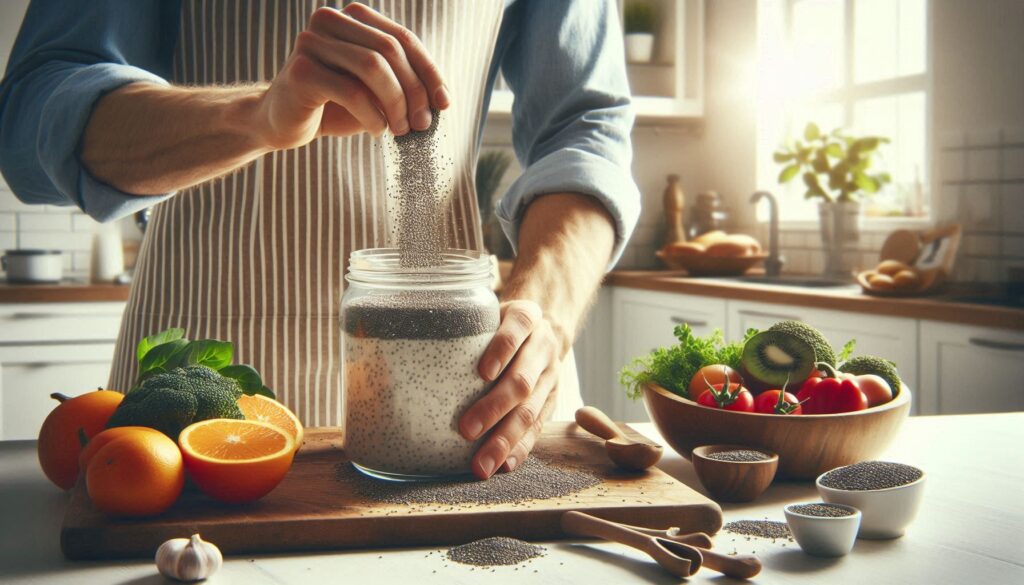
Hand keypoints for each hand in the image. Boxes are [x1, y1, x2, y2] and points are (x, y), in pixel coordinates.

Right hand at [256, 3, 448, 149]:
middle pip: (390, 50)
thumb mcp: (376, 91)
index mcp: (352, 17)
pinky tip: (377, 130)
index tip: (444, 103)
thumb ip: (403, 83)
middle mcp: (330, 20)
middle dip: (415, 90)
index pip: (403, 39)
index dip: (429, 72)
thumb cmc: (335, 106)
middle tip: (423, 124)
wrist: (282, 123)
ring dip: (396, 103)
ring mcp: (311, 42)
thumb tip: (441, 99)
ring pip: (373, 67)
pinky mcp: (301, 71)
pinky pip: (352, 91)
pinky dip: (373, 116)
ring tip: (400, 129)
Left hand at [459, 300, 563, 478]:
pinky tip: (504, 465)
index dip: (503, 347)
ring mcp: (551, 376)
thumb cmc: (495, 324)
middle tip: (466, 429)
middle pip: (523, 377)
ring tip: (482, 464)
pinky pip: (538, 428)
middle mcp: (544, 345)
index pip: (519, 325)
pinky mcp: (551, 401)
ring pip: (531, 410)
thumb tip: (384, 335)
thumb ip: (454, 323)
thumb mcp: (484, 313)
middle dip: (495, 406)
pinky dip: (520, 448)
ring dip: (505, 439)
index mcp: (527, 317)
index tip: (483, 372)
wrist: (540, 330)